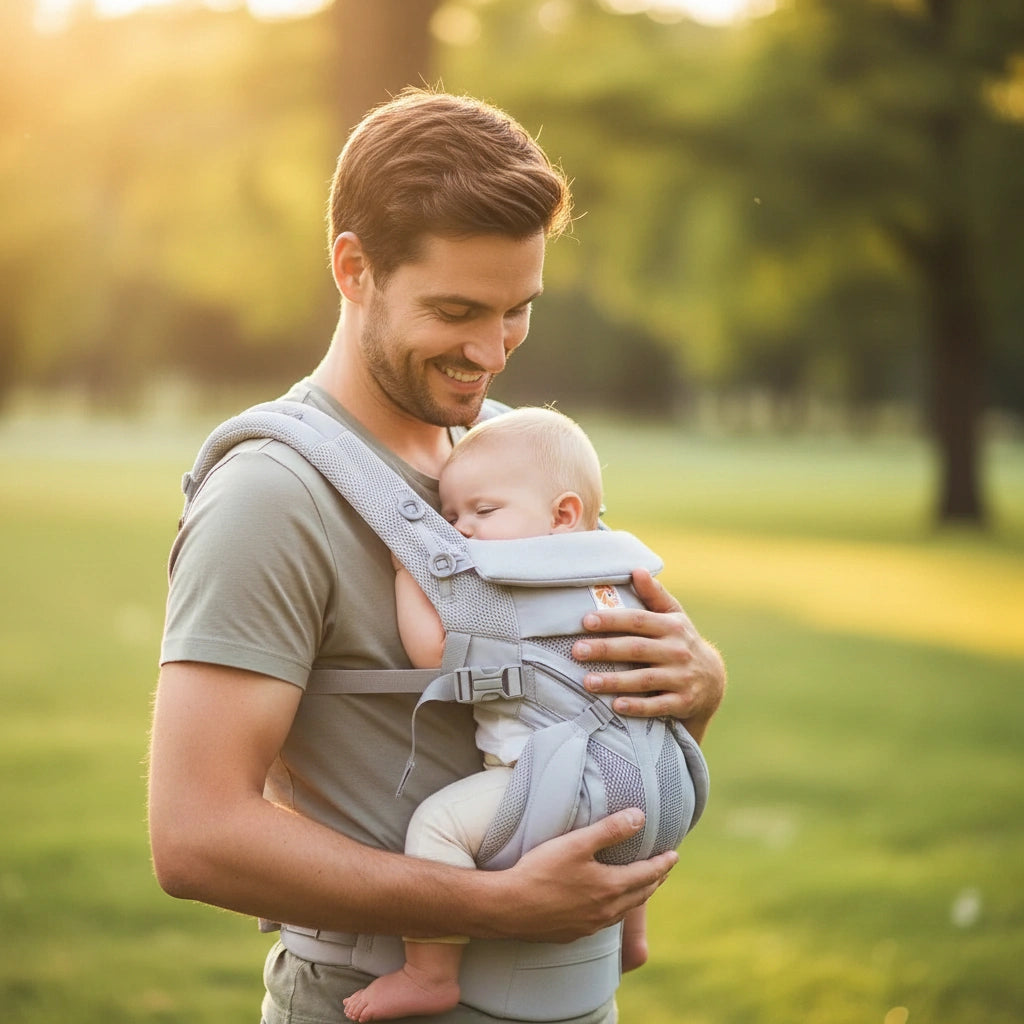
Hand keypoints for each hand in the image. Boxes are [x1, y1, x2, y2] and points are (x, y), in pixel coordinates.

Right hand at [489, 809, 676, 943]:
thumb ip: (610, 830)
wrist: (509, 907)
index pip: (647, 874)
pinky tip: (607, 907)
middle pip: (639, 894)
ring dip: (637, 896)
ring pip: (623, 911)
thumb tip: (640, 817)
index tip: (675, 855)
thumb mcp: (577, 843)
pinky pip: (604, 922)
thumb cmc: (541, 872)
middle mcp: (606, 911)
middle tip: (663, 869)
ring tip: (641, 886)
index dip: (663, 864)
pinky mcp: (573, 933)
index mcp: (611, 888)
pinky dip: (616, 910)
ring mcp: (589, 926)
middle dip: (654, 880)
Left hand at [572, 568, 724, 741]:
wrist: (713, 679)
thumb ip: (654, 595)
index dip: (612, 620)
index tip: (585, 621)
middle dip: (605, 649)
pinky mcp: (683, 702)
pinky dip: (637, 707)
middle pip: (636, 649)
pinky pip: (657, 706)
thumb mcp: (673, 616)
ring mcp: (681, 677)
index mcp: (671, 627)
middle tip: (577, 651)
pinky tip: (616, 705)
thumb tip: (637, 569)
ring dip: (615, 681)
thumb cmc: (681, 642)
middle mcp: (677, 651)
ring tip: (587, 682)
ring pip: (644, 680)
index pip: (638, 620)